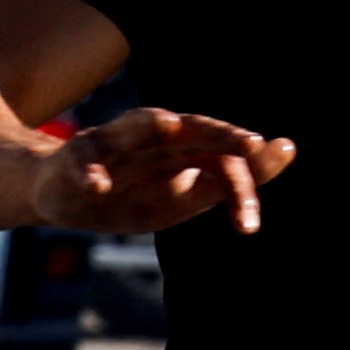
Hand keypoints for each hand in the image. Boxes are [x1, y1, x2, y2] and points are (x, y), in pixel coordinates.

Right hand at [35, 106, 297, 238]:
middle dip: (219, 133)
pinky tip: (96, 186)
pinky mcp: (76, 156)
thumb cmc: (131, 195)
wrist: (66, 195)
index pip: (221, 158)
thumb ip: (227, 183)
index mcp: (183, 149)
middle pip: (190, 128)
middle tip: (252, 144)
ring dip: (150, 123)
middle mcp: (152, 137)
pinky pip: (83, 159)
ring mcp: (114, 143)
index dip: (241, 185)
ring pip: (134, 126)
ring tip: (168, 125)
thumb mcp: (183, 199)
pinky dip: (89, 171)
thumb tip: (284, 150)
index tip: (250, 225)